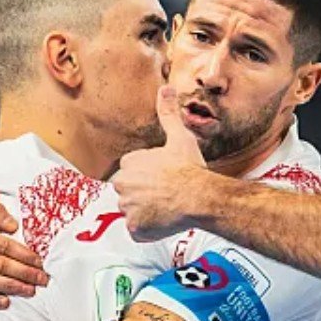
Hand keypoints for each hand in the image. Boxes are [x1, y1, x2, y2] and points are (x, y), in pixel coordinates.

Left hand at [112, 86, 215, 240]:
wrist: (198, 197)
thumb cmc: (189, 168)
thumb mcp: (180, 137)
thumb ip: (168, 113)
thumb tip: (165, 88)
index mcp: (129, 164)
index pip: (131, 171)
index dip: (149, 176)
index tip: (164, 178)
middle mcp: (122, 185)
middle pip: (128, 192)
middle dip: (143, 195)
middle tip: (166, 195)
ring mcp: (127, 208)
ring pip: (133, 212)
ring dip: (147, 212)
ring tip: (168, 208)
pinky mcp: (135, 228)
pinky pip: (138, 231)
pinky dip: (149, 230)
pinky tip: (165, 221)